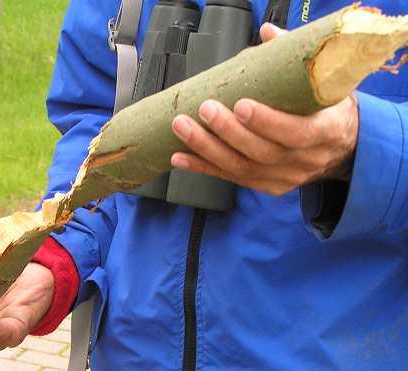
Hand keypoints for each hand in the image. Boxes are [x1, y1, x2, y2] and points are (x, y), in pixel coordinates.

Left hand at [170, 23, 358, 195]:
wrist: (343, 147)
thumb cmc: (330, 110)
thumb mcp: (326, 84)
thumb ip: (296, 61)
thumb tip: (267, 32)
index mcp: (327, 131)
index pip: (297, 132)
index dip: (267, 122)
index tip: (241, 104)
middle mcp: (305, 159)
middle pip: (262, 152)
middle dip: (228, 132)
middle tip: (204, 109)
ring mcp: (285, 177)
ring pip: (241, 168)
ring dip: (207, 149)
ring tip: (182, 128)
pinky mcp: (267, 186)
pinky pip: (231, 178)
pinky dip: (203, 167)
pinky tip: (179, 157)